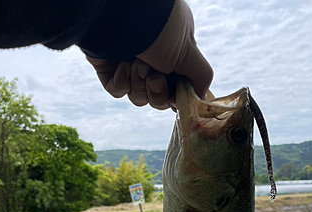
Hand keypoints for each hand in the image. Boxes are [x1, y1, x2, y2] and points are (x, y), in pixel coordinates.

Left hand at [86, 0, 212, 109]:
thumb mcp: (190, 53)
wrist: (121, 13)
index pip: (176, 89)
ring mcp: (130, 64)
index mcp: (174, 54)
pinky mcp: (109, 67)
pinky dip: (121, 82)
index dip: (174, 97)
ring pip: (138, 97)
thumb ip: (201, 76)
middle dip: (157, 92)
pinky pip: (117, 90)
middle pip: (158, 98)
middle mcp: (153, 59)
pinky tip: (122, 64)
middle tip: (154, 78)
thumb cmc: (159, 28)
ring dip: (139, 85)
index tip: (173, 95)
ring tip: (138, 64)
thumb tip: (201, 97)